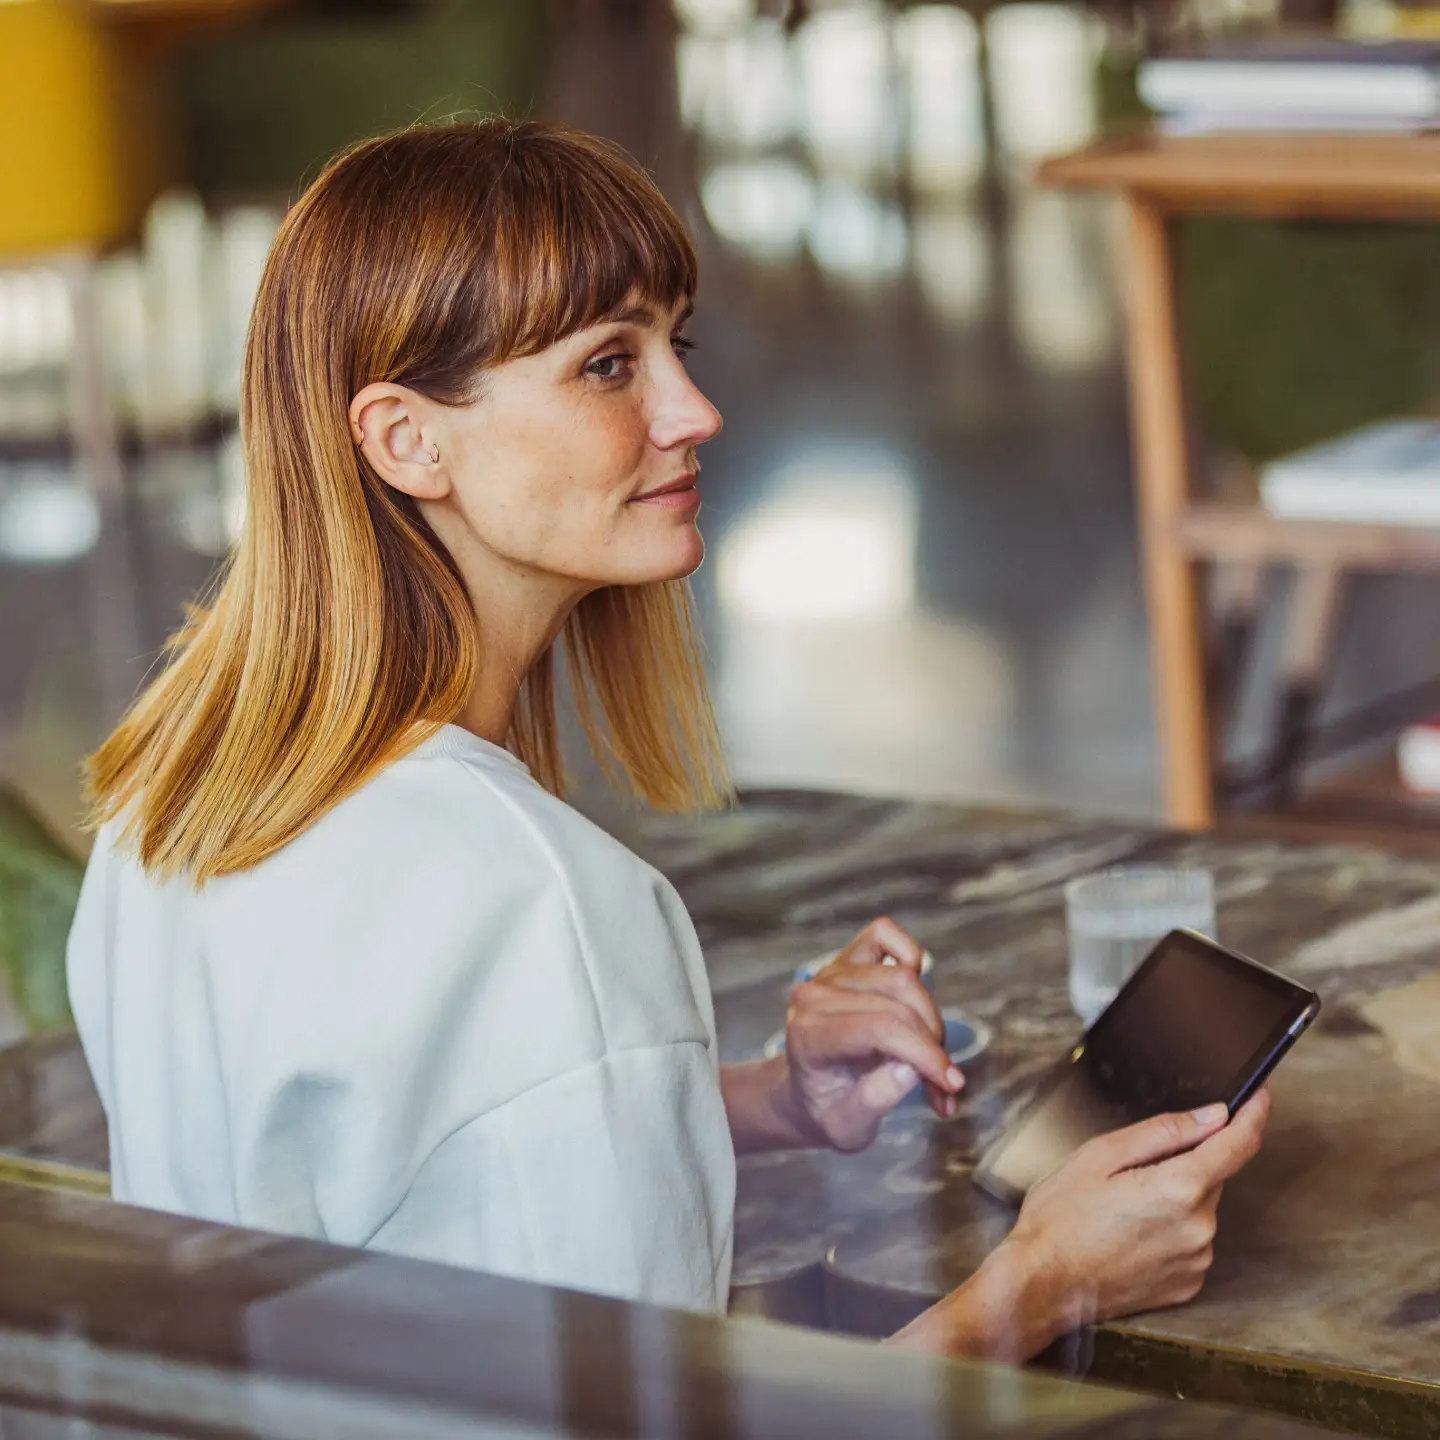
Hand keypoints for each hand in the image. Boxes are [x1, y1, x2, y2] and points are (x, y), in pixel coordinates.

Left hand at [782, 917, 963, 1152]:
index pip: (879, 1028)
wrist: (807, 1092)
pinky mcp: (847, 957)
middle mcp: (815, 995)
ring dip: (931, 1020)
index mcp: (809, 1036)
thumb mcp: (849, 1128)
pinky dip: (910, 957)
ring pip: (904, 978)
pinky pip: (885, 935)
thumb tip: (911, 1067)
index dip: (924, 1054)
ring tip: (933, 1061)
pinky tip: (914, 999)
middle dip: (933, 1046)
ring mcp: (831, 972)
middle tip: (943, 1084)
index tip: (953, 1084)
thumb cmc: (830, 1109)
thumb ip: (877, 1099)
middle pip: (899, 1004)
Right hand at [891, 1089, 1271, 1359]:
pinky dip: (1171, 1229)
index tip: (1261, 1096)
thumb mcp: (1100, 1155)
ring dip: (1175, 1198)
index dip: (1253, 1114)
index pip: (1237, 1144)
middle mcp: (1199, 1227)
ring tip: (1122, 1207)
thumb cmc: (1061, 1218)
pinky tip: (1131, 1232)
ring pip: (1199, 1208)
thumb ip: (1162, 1132)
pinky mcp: (1188, 1284)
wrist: (1043, 1283)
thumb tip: (1210, 1116)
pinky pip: (1191, 1241)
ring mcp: (1196, 1259)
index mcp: (1179, 1188)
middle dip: (1183, 1163)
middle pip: (1211, 1176)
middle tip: (1130, 1170)